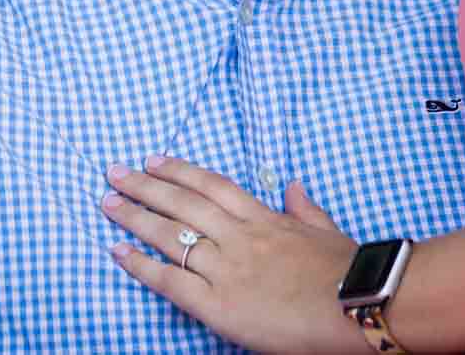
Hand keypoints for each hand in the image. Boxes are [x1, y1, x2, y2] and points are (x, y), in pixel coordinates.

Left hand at [101, 156, 366, 354]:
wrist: (357, 304)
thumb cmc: (347, 272)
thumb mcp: (326, 231)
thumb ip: (305, 209)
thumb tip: (293, 187)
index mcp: (264, 219)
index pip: (211, 186)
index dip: (179, 172)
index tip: (153, 160)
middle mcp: (239, 236)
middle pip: (182, 203)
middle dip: (144, 186)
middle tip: (113, 173)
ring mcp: (226, 268)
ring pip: (170, 235)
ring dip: (134, 216)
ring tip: (107, 202)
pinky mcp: (218, 304)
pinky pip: (170, 281)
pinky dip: (141, 265)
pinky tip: (117, 251)